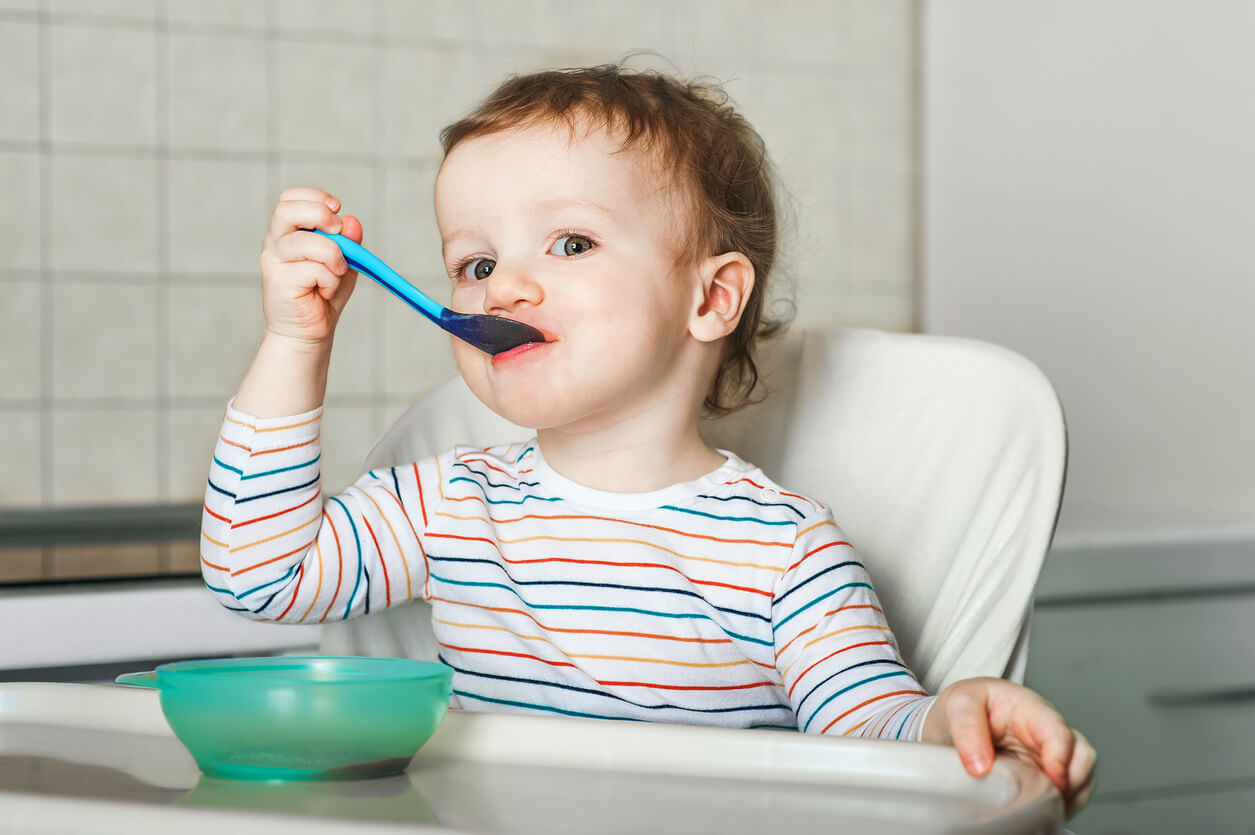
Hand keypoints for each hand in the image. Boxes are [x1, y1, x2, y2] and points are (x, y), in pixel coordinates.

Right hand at [258, 187, 363, 344]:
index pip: (290, 199)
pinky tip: (325, 292)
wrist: (308, 332)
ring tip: (337, 273)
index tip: (337, 207)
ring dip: (332, 256)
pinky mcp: (277, 281)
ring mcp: (273, 261)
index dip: (314, 197)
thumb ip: (349, 242)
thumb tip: (352, 221)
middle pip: (287, 210)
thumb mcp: (344, 263)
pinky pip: (313, 270)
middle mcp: (275, 242)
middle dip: (319, 214)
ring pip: (305, 242)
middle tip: (337, 231)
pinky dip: (330, 281)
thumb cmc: (323, 295)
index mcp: (288, 231)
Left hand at [924, 677, 1096, 816]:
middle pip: (1081, 757)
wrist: (955, 718)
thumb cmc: (966, 705)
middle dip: (1070, 784)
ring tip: (1042, 811)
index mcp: (1030, 708)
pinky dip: (1061, 805)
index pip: (1058, 732)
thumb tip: (981, 766)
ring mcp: (1049, 753)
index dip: (1060, 760)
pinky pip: (1069, 792)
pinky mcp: (1046, 773)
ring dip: (1069, 798)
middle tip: (1044, 803)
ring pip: (1081, 777)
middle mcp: (1047, 730)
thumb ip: (967, 730)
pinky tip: (1042, 812)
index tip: (1051, 783)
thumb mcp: (958, 704)